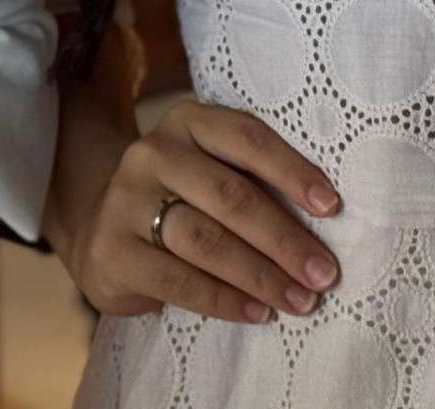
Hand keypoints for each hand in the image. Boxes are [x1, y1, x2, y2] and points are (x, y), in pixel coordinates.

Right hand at [61, 97, 343, 325]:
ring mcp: (126, 200)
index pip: (246, 137)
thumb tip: (324, 220)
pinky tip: (257, 312)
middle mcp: (153, 152)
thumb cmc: (181, 201)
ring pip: (205, 240)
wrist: (102, 230)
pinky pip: (178, 280)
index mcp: (187, 122)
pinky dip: (225, 300)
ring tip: (300, 300)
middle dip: (284, 239)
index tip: (332, 206)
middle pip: (230, 195)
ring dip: (261, 275)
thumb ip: (251, 180)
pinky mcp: (111, 250)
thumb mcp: (208, 171)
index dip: (291, 170)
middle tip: (324, 273)